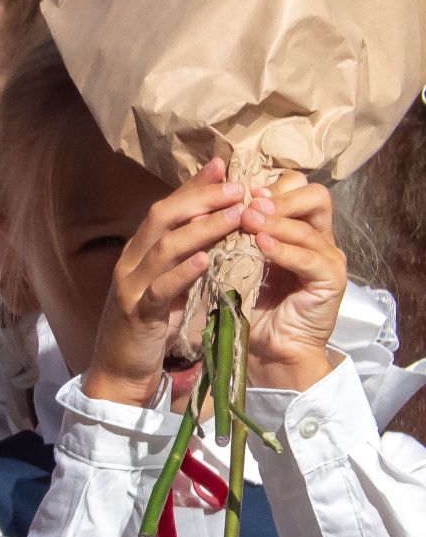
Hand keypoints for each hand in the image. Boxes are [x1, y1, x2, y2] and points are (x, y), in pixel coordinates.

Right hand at [82, 158, 246, 406]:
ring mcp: (130, 288)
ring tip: (236, 215)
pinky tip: (207, 259)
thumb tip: (211, 230)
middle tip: (238, 188)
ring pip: (164, 247)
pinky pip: (160, 288)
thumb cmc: (146, 329)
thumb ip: (181, 259)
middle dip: (201, 199)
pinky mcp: (137, 315)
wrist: (117, 372)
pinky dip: (183, 272)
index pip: (164, 209)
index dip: (193, 187)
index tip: (223, 166)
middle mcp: (129, 264)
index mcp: (136, 254)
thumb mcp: (164, 287)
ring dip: (202, 228)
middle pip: (162, 219)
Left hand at [242, 173, 344, 391]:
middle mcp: (318, 238)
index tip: (235, 191)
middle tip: (248, 201)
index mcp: (297, 229)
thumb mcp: (234, 262)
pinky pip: (310, 258)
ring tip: (248, 218)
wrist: (266, 350)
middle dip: (279, 195)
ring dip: (276, 220)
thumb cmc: (246, 304)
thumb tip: (203, 205)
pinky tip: (261, 245)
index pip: (294, 189)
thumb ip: (230, 234)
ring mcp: (329, 258)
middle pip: (314, 195)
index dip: (267, 186)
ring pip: (310, 224)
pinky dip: (284, 249)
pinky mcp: (332, 280)